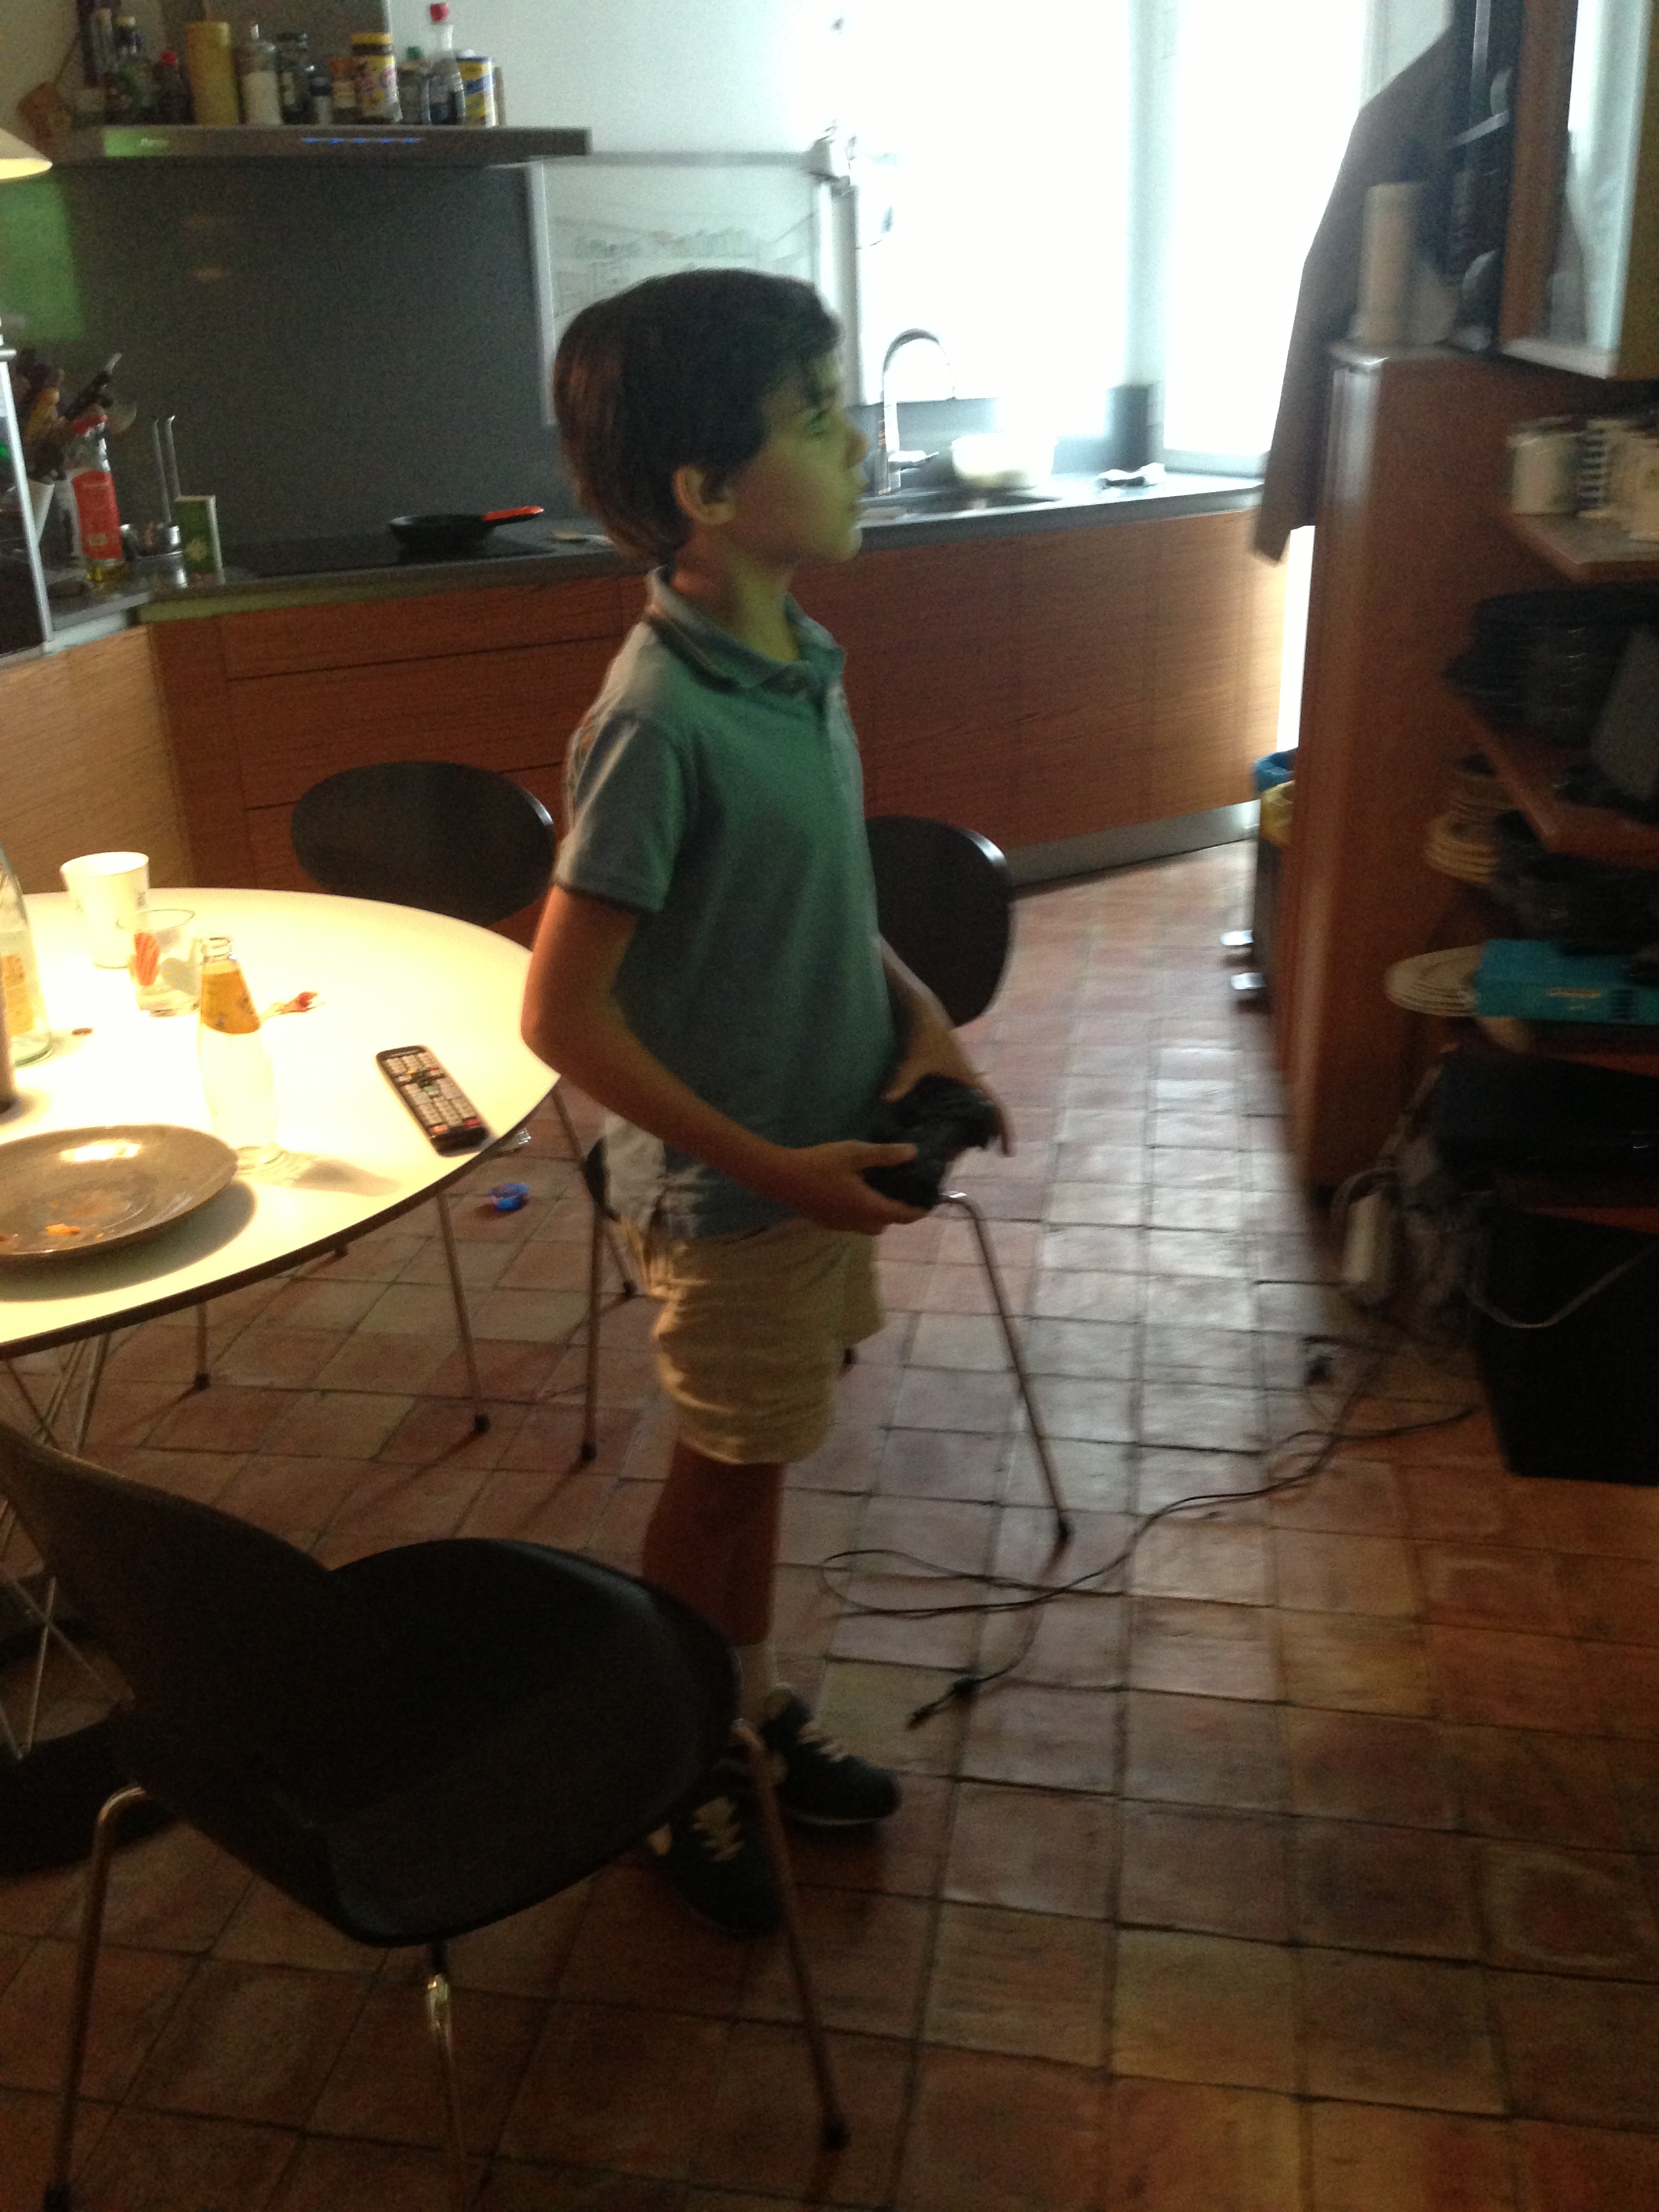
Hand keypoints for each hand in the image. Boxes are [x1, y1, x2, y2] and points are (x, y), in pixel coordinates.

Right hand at [766, 1139, 926, 1232]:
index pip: (902, 1215)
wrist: (781, 1177)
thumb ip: (885, 1155)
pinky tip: (851, 1193)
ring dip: (876, 1214)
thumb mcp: (855, 1153)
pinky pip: (850, 1223)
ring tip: (877, 1191)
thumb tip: (913, 1153)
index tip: (929, 1202)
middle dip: (895, 1213)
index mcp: (869, 1207)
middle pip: (885, 1223)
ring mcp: (839, 1224)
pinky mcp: (825, 1222)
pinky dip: (858, 1213)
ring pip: (866, 1226)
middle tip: (900, 1191)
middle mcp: (857, 1222)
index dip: (918, 1210)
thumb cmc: (820, 1164)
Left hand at [884, 994, 1013, 1154]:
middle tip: (979, 1157)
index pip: (994, 1107)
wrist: (921, 1009)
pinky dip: (957, 1115)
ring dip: (972, 1126)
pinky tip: (944, 1128)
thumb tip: (886, 1101)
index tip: (1007, 1153)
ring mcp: (958, 1077)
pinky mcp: (946, 1073)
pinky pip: (958, 1100)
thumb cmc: (923, 1032)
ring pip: (972, 1107)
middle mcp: (968, 1079)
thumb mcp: (914, 1059)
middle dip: (987, 1134)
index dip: (1004, 1129)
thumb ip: (903, 1080)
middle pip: (985, 1112)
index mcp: (969, 1077)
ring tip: (962, 1150)